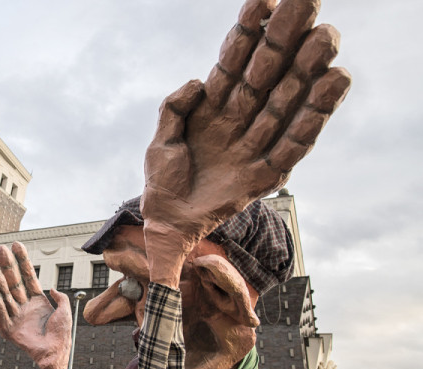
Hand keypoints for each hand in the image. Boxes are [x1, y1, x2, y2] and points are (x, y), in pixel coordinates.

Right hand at [0, 242, 71, 368]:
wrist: (56, 355)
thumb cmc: (62, 336)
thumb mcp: (65, 311)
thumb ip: (60, 298)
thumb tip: (52, 288)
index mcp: (37, 301)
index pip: (28, 276)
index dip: (22, 261)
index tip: (16, 246)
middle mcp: (24, 306)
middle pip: (14, 282)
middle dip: (7, 266)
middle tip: (0, 250)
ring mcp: (16, 316)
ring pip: (5, 294)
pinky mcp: (8, 328)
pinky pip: (0, 310)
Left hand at [141, 0, 350, 285]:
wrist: (167, 221)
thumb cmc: (163, 180)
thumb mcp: (160, 140)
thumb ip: (174, 107)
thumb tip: (199, 81)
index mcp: (212, 109)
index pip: (232, 64)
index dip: (247, 34)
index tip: (265, 0)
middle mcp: (238, 121)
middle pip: (266, 75)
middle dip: (285, 41)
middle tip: (309, 4)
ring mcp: (253, 145)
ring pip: (284, 102)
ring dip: (305, 71)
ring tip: (326, 39)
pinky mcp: (265, 174)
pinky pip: (293, 143)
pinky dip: (312, 117)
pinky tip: (332, 85)